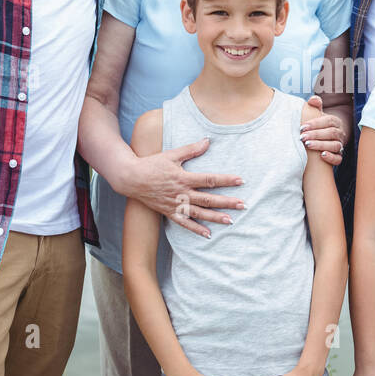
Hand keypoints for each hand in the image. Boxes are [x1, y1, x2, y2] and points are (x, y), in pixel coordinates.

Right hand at [123, 140, 246, 237]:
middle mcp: (181, 193)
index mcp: (184, 178)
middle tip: (243, 205)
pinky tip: (208, 234)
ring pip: (199, 213)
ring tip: (230, 220)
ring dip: (215, 218)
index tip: (241, 181)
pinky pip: (184, 223)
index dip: (226, 180)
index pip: (209, 180)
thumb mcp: (172, 155)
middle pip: (208, 199)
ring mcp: (175, 205)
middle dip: (226, 202)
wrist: (131, 178)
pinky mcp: (169, 212)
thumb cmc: (152, 164)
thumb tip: (208, 140)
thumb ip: (191, 149)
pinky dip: (196, 229)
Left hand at [299, 95, 346, 165]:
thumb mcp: (318, 113)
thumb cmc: (319, 124)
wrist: (327, 136)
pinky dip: (331, 158)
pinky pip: (338, 159)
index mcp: (335, 122)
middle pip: (331, 133)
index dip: (316, 123)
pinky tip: (321, 156)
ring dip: (321, 145)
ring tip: (308, 145)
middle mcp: (340, 133)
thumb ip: (315, 104)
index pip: (328, 121)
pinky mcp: (338, 156)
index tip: (302, 127)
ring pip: (335, 145)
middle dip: (316, 135)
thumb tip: (313, 100)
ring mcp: (340, 145)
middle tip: (302, 137)